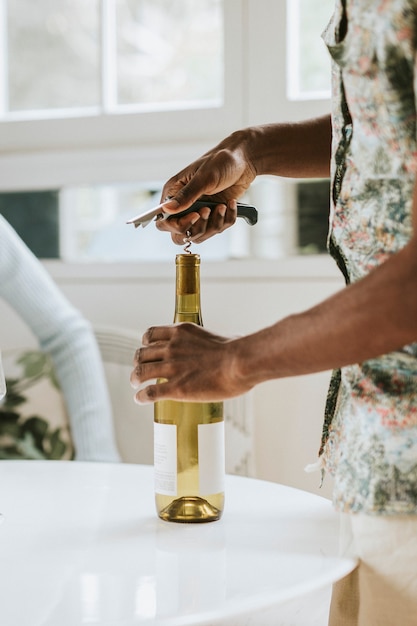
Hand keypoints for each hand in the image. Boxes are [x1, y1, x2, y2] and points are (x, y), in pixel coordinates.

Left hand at [130, 322, 248, 402]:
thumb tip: (227, 345)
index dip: (146, 343)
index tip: (147, 348)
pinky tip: (140, 399)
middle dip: (138, 362)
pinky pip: (149, 393)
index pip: (151, 334)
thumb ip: (213, 342)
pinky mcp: (176, 388)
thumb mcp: (218, 335)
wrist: (240, 362)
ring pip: (141, 372)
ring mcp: (171, 368)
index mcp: (180, 332)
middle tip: (140, 370)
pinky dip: (141, 396)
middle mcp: (171, 348)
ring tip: (135, 384)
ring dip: (135, 379)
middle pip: (142, 354)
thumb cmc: (237, 349)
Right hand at [156, 129, 256, 243]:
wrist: (244, 160)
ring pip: (199, 235)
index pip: (164, 221)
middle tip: (208, 211)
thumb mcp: (204, 177)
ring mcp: (198, 213)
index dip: (177, 225)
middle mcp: (183, 206)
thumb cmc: (221, 161)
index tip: (195, 215)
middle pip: (179, 234)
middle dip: (196, 228)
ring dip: (214, 223)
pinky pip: (217, 229)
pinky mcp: (213, 216)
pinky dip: (227, 219)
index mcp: (174, 193)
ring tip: (222, 206)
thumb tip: (166, 209)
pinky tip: (231, 204)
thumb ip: (186, 195)